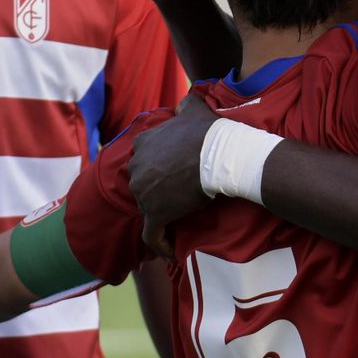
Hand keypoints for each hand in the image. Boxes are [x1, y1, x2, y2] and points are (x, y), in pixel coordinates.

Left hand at [129, 94, 219, 258]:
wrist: (220, 155)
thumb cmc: (208, 132)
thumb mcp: (192, 109)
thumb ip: (183, 105)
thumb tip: (181, 105)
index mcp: (143, 143)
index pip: (144, 160)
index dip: (157, 170)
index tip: (172, 177)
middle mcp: (136, 167)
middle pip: (143, 184)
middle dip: (156, 192)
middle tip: (178, 198)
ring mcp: (143, 192)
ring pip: (148, 208)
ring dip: (161, 215)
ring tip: (178, 221)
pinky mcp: (155, 213)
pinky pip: (152, 235)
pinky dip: (159, 245)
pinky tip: (170, 252)